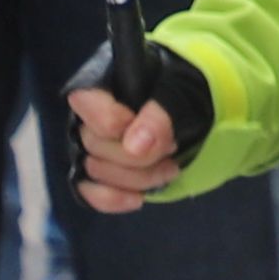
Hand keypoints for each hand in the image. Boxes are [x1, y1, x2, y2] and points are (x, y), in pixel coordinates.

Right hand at [68, 86, 184, 214]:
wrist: (192, 108)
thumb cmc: (184, 91)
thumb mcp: (181, 94)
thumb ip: (159, 115)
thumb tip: (135, 147)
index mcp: (104, 81)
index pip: (86, 102)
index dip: (116, 122)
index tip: (153, 130)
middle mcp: (88, 113)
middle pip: (96, 144)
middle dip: (140, 156)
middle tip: (173, 148)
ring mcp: (88, 145)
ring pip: (95, 170)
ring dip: (138, 177)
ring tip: (170, 167)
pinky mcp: (94, 172)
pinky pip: (88, 192)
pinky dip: (114, 199)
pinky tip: (138, 198)